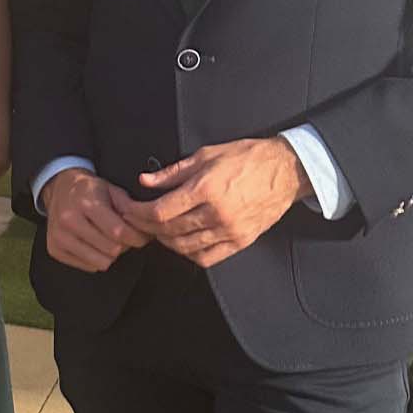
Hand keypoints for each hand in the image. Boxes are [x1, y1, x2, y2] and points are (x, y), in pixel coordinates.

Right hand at [42, 168, 149, 272]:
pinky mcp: (54, 249)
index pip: (118, 232)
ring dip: (111, 254)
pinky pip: (88, 266)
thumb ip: (128, 207)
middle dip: (124, 246)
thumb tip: (144, 225)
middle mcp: (69, 220)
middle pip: (111, 249)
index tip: (143, 237)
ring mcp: (59, 237)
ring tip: (110, 241)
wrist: (59, 188)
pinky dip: (96, 258)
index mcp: (85, 203)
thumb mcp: (111, 189)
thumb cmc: (89, 190)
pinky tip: (95, 244)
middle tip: (125, 237)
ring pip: (100, 262)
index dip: (136, 238)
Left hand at [125, 137, 308, 265]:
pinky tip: (181, 242)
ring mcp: (230, 230)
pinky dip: (188, 253)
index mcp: (206, 189)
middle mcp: (217, 213)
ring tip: (155, 230)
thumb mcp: (206, 155)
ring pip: (184, 247)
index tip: (126, 207)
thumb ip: (172, 172)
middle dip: (144, 227)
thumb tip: (145, 181)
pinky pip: (207, 257)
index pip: (159, 211)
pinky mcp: (241, 241)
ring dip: (164, 241)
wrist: (286, 170)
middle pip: (168, 231)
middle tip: (134, 219)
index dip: (136, 212)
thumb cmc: (247, 158)